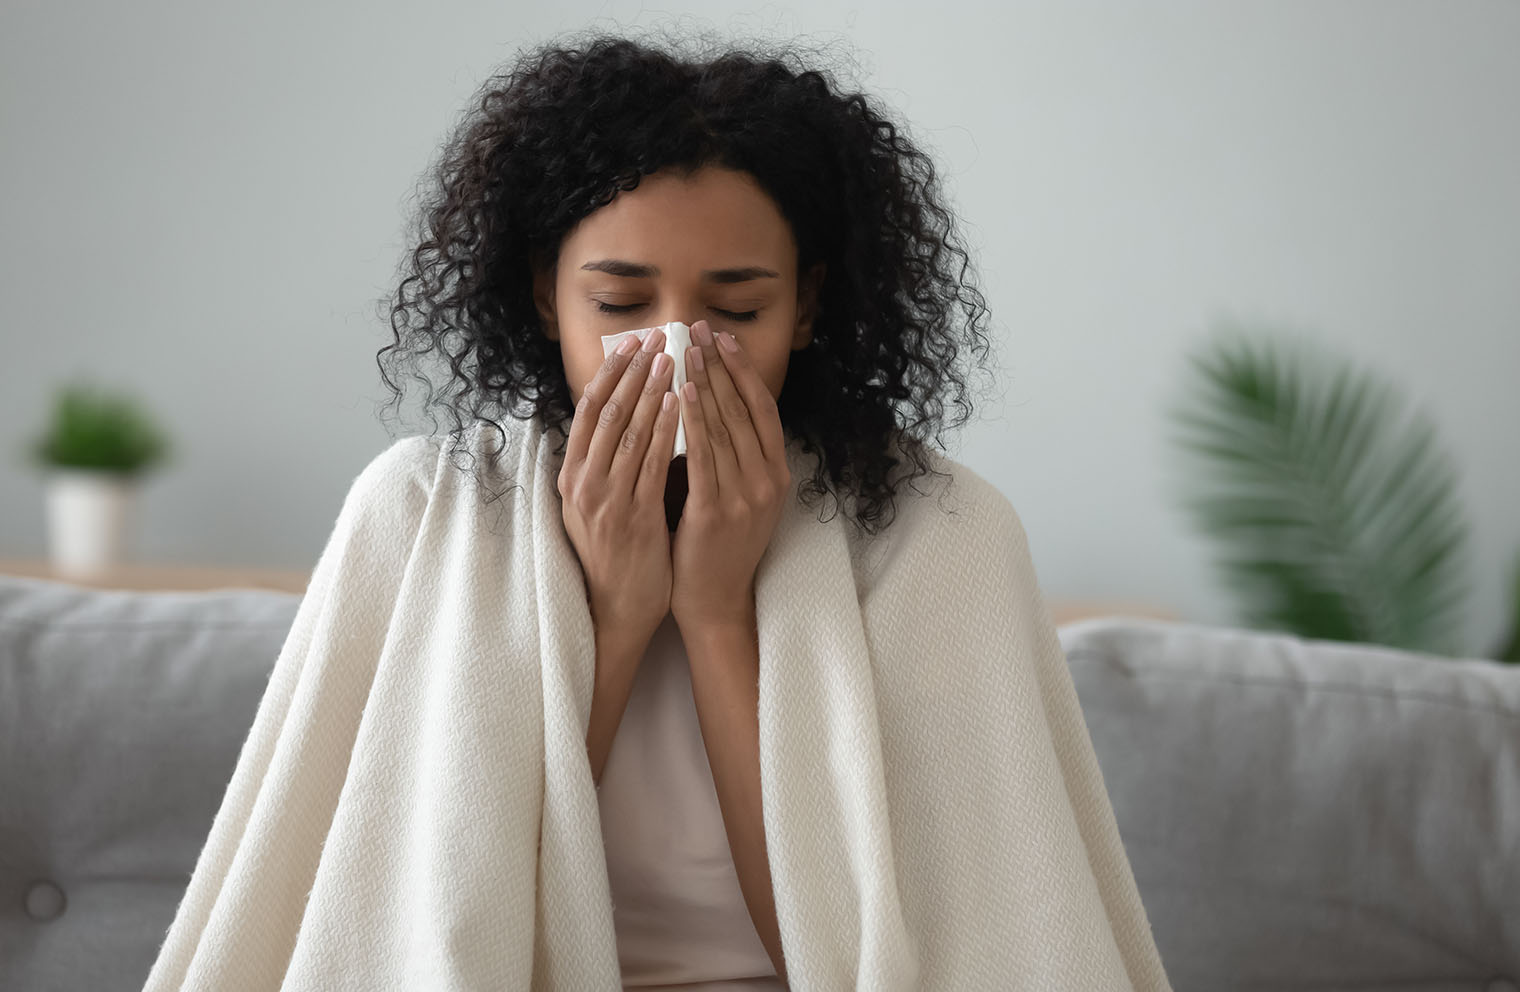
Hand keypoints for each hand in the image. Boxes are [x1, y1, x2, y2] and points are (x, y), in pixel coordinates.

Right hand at [557, 328, 679, 640]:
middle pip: (606, 412)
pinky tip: (680, 404)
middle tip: (657, 338)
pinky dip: (665, 429)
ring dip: (651, 391)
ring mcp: (605, 500)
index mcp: (571, 476)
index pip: (588, 411)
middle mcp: (582, 483)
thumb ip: (604, 464)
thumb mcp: (595, 504)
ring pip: (628, 431)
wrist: (615, 609)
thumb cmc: (614, 555)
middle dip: (633, 371)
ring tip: (672, 360)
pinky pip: (650, 463)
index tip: (630, 344)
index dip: (609, 373)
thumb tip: (622, 418)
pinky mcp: (632, 517)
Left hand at [670, 319, 790, 632]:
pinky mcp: (718, 511)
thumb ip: (729, 453)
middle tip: (698, 330)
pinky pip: (704, 456)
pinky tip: (679, 393)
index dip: (742, 370)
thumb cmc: (715, 544)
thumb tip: (706, 400)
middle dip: (718, 366)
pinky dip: (693, 421)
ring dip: (704, 382)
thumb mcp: (736, 494)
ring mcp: (746, 496)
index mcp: (776, 474)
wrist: (714, 599)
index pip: (762, 408)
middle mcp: (768, 481)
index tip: (722, 338)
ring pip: (724, 426)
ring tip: (686, 350)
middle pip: (743, 409)